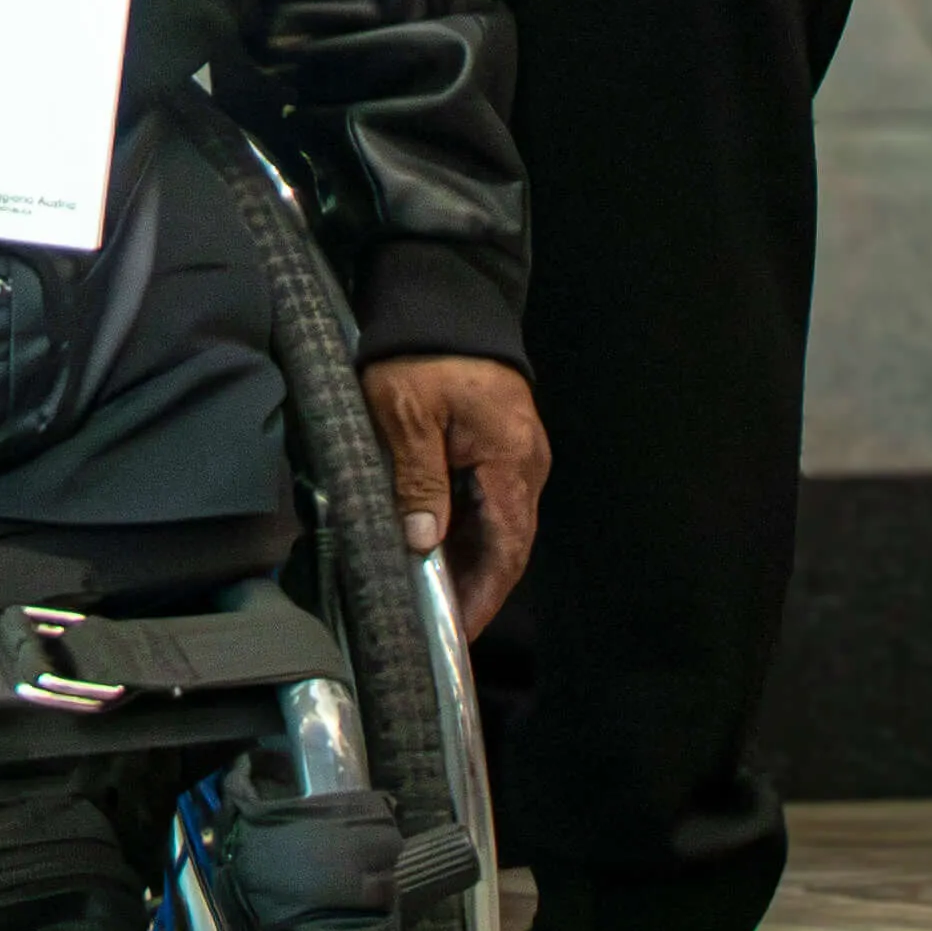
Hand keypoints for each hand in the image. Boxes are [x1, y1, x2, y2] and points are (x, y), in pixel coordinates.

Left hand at [362, 352, 547, 637]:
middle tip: (435, 626)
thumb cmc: (421, 353)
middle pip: (505, 544)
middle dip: (472, 587)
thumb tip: (423, 543)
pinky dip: (462, 529)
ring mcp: (516, 455)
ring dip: (465, 560)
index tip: (456, 633)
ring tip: (428, 593)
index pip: (506, 549)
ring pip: (495, 526)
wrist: (441, 297)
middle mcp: (525, 464)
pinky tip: (432, 547)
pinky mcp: (499, 445)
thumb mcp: (406, 417)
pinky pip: (485, 501)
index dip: (482, 596)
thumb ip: (417, 482)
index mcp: (511, 460)